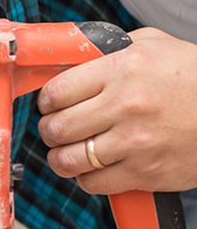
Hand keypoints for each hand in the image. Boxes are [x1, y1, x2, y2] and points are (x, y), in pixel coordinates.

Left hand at [37, 27, 196, 193]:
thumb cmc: (193, 76)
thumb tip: (66, 59)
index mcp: (122, 70)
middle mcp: (125, 106)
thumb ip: (107, 51)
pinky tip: (95, 167)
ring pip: (68, 160)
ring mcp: (135, 143)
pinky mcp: (146, 172)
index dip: (46, 102)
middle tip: (56, 129)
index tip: (50, 106)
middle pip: (56, 128)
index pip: (56, 92)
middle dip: (49, 130)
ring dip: (61, 158)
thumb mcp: (152, 45)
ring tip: (68, 151)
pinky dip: (86, 178)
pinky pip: (93, 183)